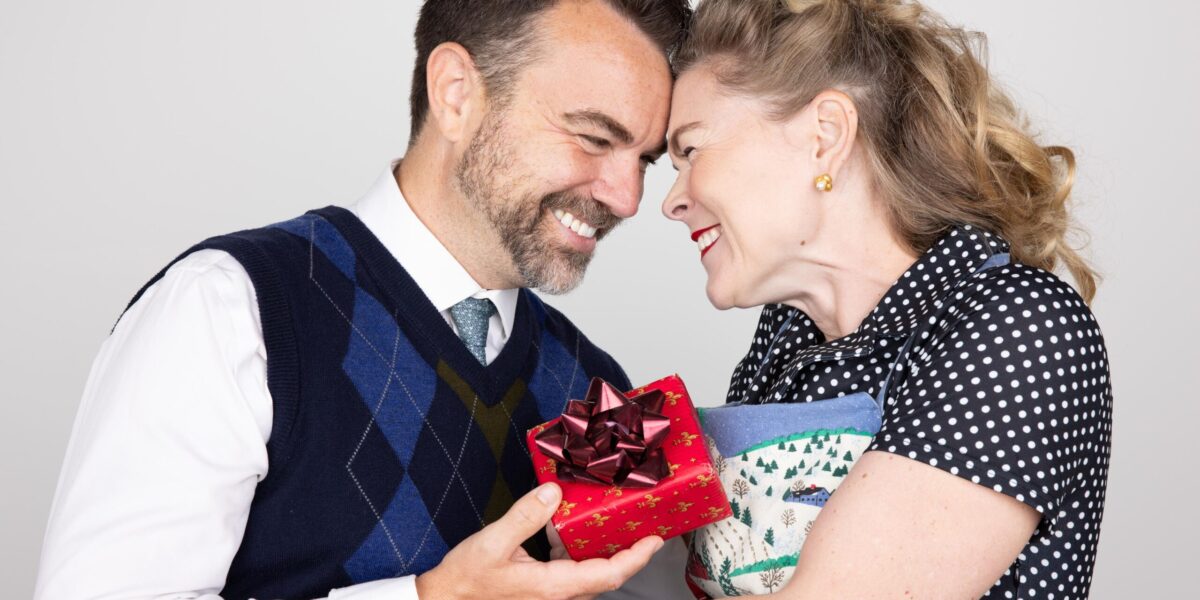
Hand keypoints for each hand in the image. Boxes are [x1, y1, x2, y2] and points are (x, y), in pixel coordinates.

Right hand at [416, 483, 663, 599]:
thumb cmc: (466, 580)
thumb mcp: (492, 542)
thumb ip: (525, 516)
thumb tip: (554, 493)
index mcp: (552, 586)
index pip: (608, 573)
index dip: (636, 557)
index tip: (654, 539)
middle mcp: (558, 595)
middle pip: (607, 576)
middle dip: (630, 553)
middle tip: (646, 526)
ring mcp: (552, 595)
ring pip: (591, 575)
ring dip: (606, 551)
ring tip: (617, 522)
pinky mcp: (543, 590)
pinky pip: (573, 572)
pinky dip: (579, 551)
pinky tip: (569, 530)